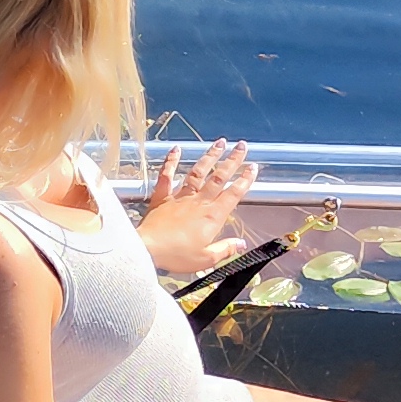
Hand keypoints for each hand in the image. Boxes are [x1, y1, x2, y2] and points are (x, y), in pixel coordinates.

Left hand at [136, 141, 261, 275]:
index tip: (253, 168)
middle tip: (242, 146)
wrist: (148, 249)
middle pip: (219, 177)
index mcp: (212, 216)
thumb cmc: (176, 255)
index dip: (245, 180)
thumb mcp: (206, 259)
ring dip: (210, 156)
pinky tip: (176, 149)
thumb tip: (241, 244)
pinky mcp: (162, 197)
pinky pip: (167, 175)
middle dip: (233, 160)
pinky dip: (171, 161)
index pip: (233, 194)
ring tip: (220, 142)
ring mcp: (180, 196)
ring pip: (198, 171)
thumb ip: (225, 249)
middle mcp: (198, 202)